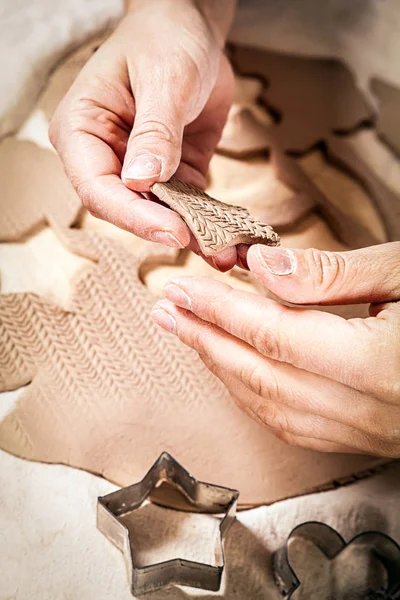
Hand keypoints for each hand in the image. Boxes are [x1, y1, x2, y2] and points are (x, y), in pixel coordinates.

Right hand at [49, 0, 236, 269]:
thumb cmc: (164, 38)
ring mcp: (139, 170)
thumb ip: (155, 131)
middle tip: (205, 246)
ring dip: (192, 235)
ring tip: (226, 254)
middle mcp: (106, 156)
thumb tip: (142, 181)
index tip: (173, 230)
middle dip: (165, 230)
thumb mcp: (164, 79)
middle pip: (126, 209)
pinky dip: (208, 222)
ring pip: (159, 214)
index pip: (98, 188)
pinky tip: (231, 239)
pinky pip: (187, 205)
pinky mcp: (172, 174)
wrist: (192, 28)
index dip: (133, 214)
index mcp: (82, 130)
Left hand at [151, 242, 399, 456]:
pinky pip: (293, 425)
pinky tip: (237, 372)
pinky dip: (254, 396)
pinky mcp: (368, 438)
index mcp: (379, 364)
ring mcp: (366, 432)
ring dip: (223, 369)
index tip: (180, 291)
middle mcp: (367, 409)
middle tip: (166, 312)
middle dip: (205, 341)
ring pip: (270, 406)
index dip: (218, 311)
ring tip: (190, 336)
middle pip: (261, 375)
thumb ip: (333, 275)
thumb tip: (262, 269)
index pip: (273, 334)